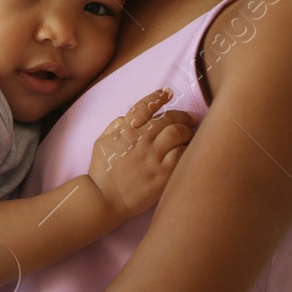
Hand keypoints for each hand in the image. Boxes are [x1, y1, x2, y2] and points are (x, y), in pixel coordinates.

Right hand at [88, 87, 198, 220]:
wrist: (104, 198)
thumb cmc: (102, 172)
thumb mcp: (101, 142)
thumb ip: (116, 126)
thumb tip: (128, 116)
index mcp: (126, 130)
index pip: (145, 106)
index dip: (159, 96)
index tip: (168, 93)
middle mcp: (141, 140)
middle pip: (169, 118)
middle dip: (183, 116)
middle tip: (190, 119)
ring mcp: (153, 156)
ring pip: (179, 133)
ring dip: (188, 131)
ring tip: (190, 135)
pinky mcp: (163, 174)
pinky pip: (183, 154)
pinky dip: (188, 149)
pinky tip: (190, 151)